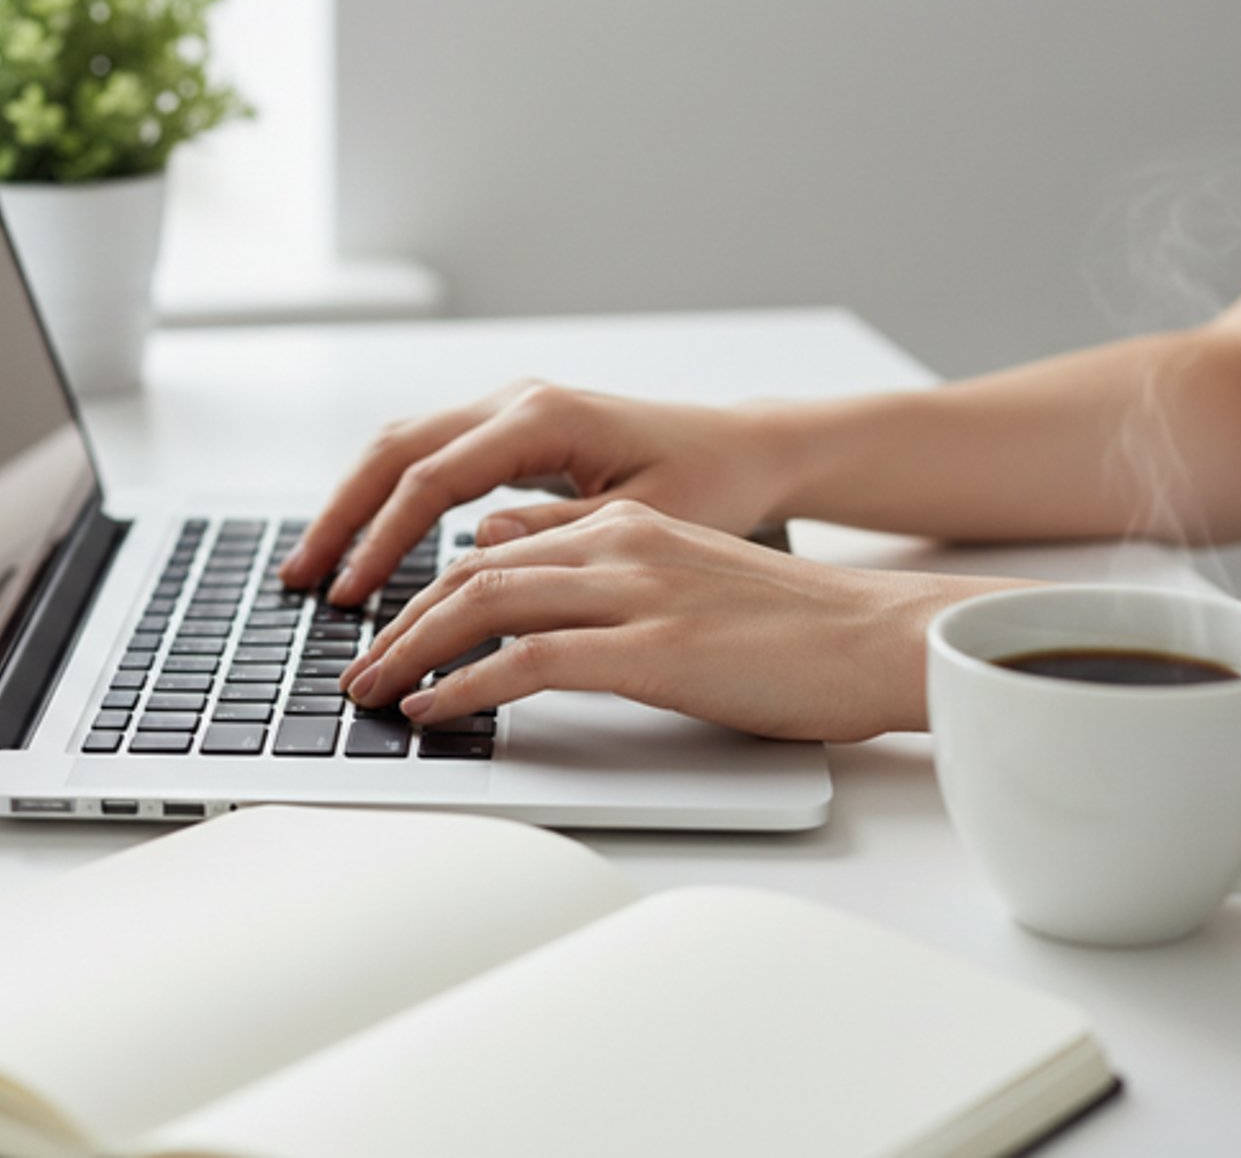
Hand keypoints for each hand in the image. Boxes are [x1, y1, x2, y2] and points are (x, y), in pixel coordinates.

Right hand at [281, 380, 796, 605]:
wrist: (741, 449)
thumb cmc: (710, 483)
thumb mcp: (644, 520)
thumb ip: (559, 533)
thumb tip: (474, 548)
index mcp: (544, 419)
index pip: (432, 479)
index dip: (383, 542)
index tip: (354, 598)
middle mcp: (516, 402)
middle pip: (395, 451)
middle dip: (342, 518)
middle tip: (302, 583)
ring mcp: (508, 410)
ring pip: (401, 448)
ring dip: (354, 506)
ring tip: (316, 570)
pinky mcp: (510, 430)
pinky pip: (428, 457)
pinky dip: (386, 499)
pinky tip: (367, 546)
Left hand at [337, 501, 1008, 741]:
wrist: (882, 640)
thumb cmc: (794, 628)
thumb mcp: (684, 576)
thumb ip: (598, 564)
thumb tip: (506, 557)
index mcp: (627, 525)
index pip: (493, 550)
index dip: (425, 594)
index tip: (389, 635)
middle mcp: (620, 543)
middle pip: (469, 575)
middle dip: (398, 626)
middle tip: (358, 674)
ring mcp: (635, 592)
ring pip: (482, 608)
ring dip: (412, 655)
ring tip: (374, 697)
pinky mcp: (653, 649)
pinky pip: (526, 662)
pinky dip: (465, 687)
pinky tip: (435, 714)